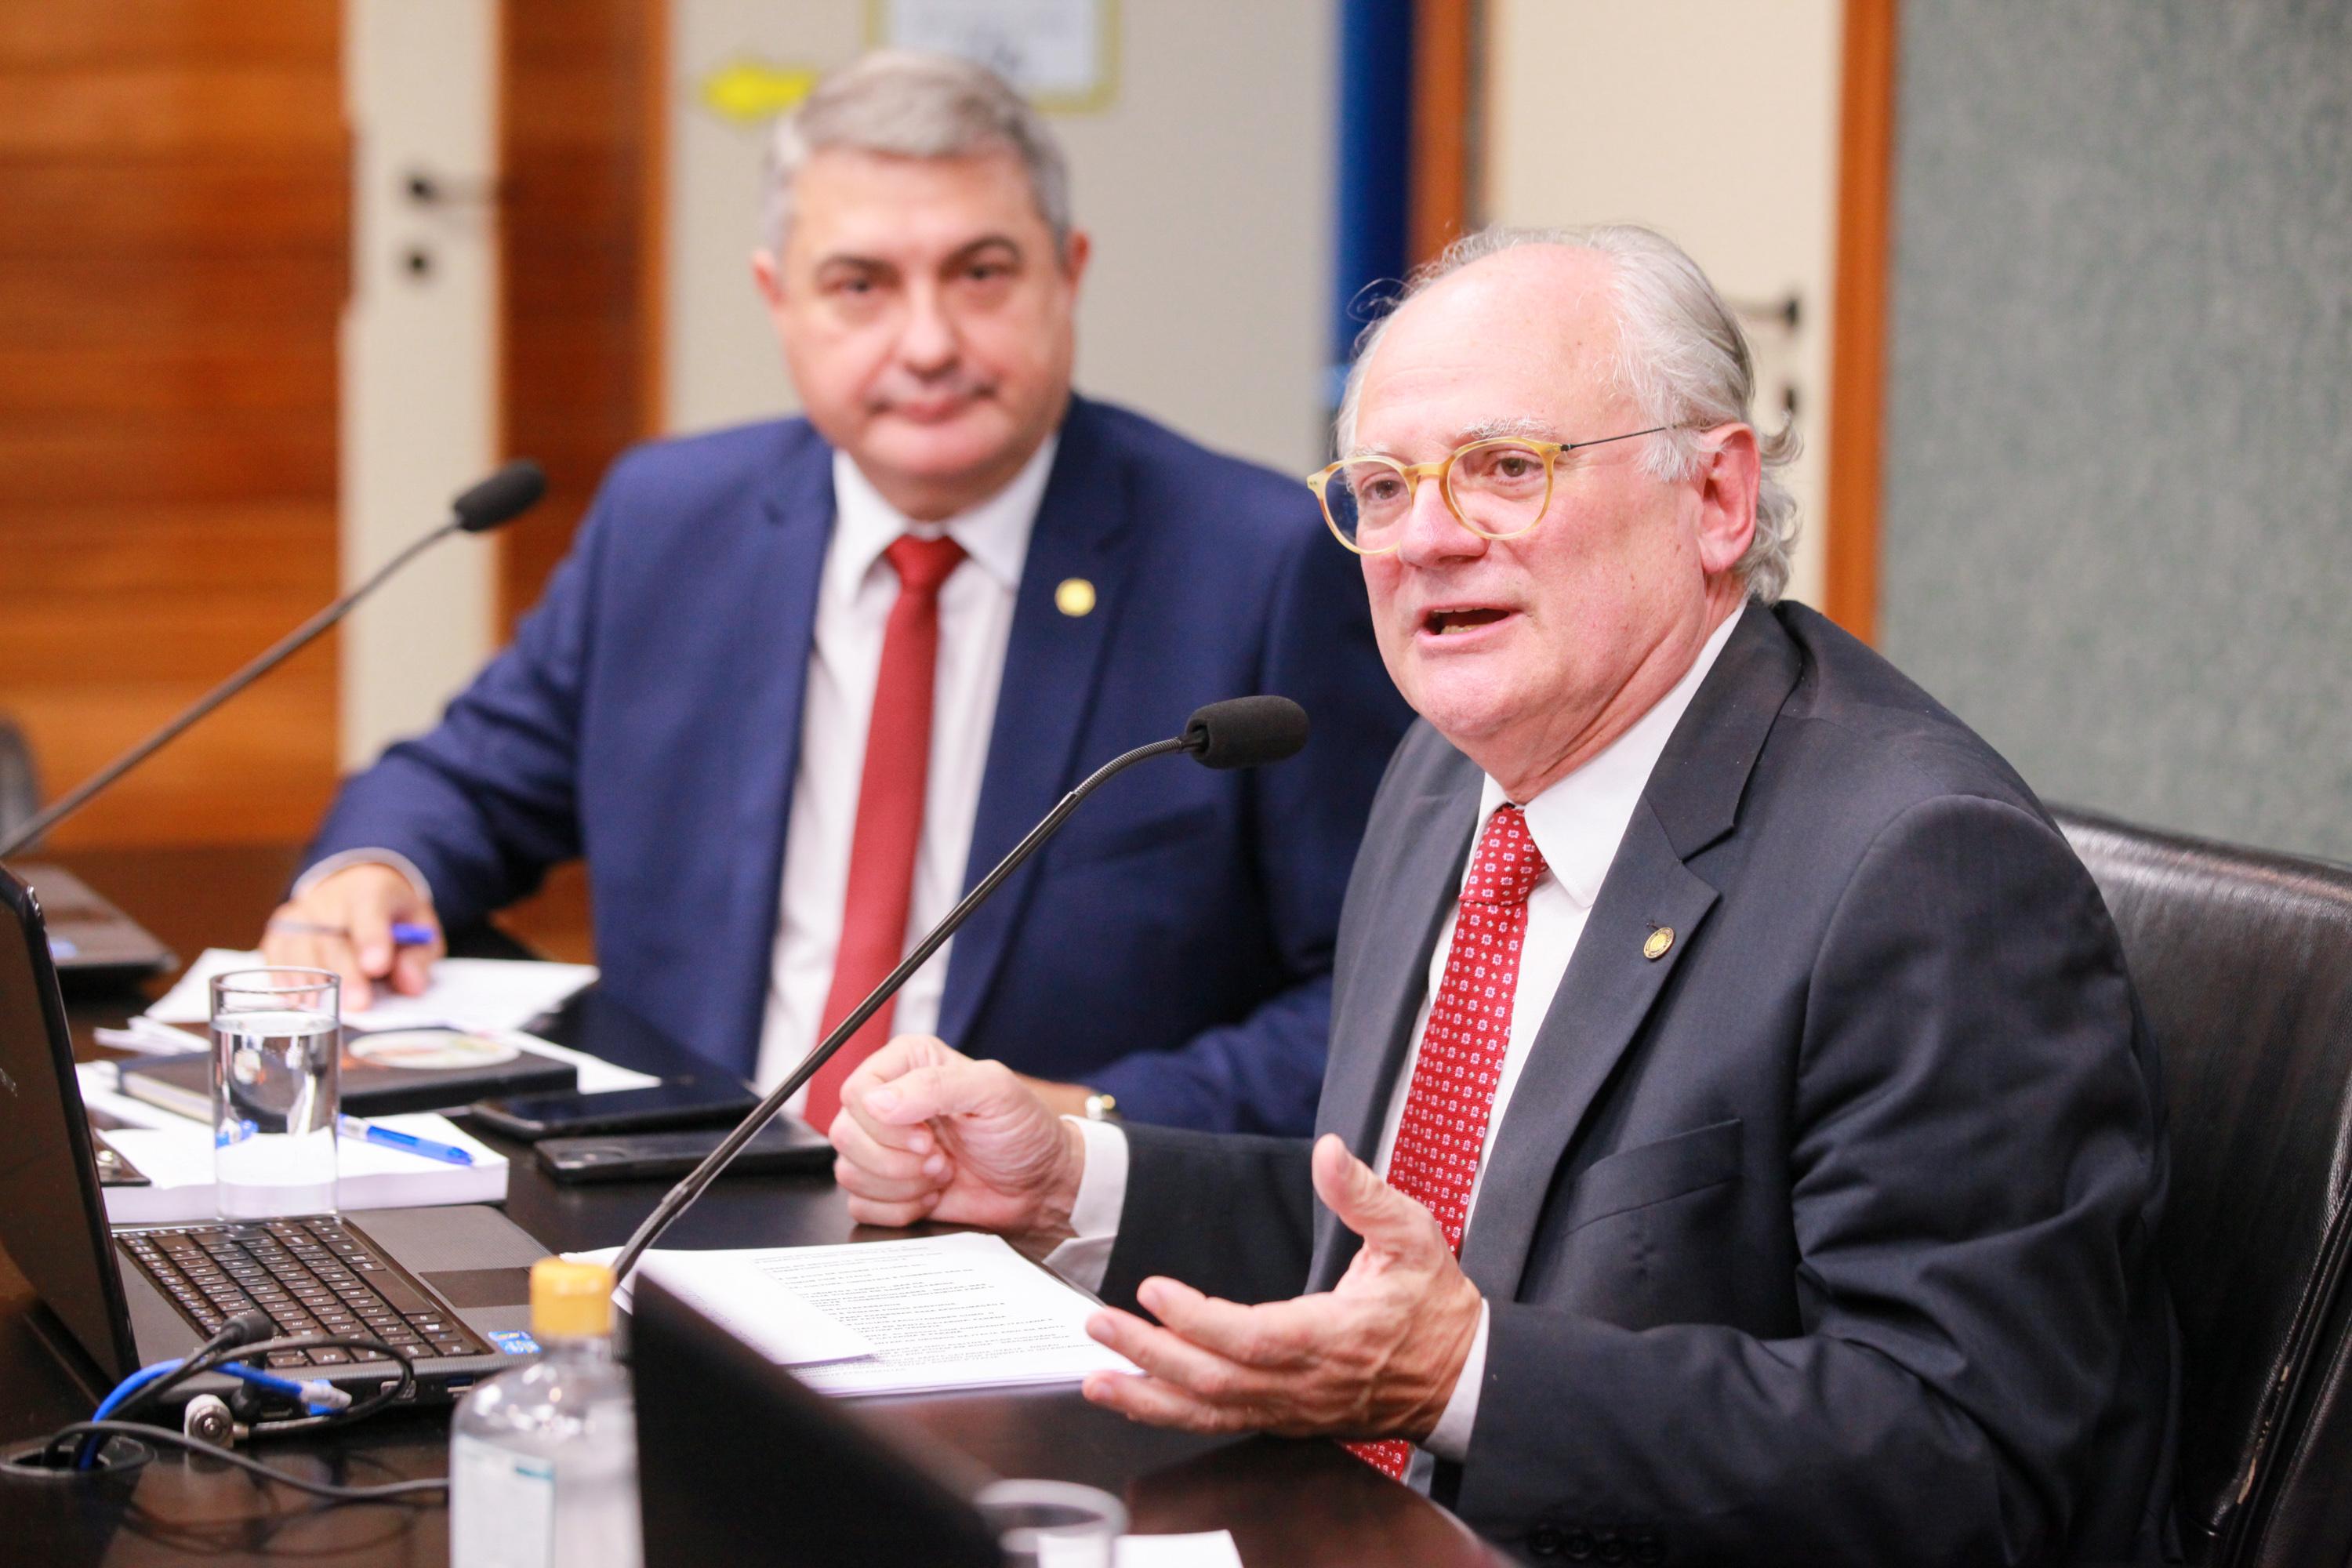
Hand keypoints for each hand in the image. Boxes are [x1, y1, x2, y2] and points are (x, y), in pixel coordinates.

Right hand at [260, 863, 442, 1010]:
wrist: (359, 894)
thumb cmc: (392, 918)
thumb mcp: (420, 929)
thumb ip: (418, 956)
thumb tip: (410, 985)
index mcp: (371, 889)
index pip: (368, 906)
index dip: (371, 936)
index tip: (377, 965)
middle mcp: (330, 897)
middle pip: (331, 935)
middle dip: (344, 972)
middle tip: (358, 1004)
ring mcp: (301, 915)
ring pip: (299, 947)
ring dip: (310, 982)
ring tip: (322, 1012)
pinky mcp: (281, 932)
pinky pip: (276, 955)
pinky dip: (283, 979)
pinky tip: (296, 1002)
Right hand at [829, 1035, 1086, 1255]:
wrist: (1039, 1185)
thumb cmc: (1023, 1132)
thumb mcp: (995, 1092)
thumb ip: (938, 1085)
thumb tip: (879, 1101)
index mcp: (908, 1065)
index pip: (857, 1091)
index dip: (885, 1123)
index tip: (927, 1137)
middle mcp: (890, 1103)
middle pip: (845, 1134)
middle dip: (897, 1159)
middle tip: (940, 1159)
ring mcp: (883, 1148)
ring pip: (849, 1171)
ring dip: (902, 1185)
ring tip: (942, 1174)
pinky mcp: (885, 1187)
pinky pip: (860, 1205)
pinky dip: (899, 1209)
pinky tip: (931, 1196)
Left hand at [1078, 1134, 1481, 1441]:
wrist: (1464, 1377)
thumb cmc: (1436, 1307)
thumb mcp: (1413, 1236)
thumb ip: (1365, 1194)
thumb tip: (1330, 1151)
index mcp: (1332, 1337)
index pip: (1253, 1337)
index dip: (1199, 1319)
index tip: (1155, 1290)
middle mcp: (1305, 1384)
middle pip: (1216, 1381)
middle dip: (1152, 1354)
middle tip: (1100, 1323)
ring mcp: (1293, 1409)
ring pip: (1211, 1414)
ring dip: (1150, 1397)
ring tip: (1096, 1378)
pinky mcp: (1285, 1418)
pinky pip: (1220, 1422)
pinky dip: (1172, 1413)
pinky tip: (1136, 1396)